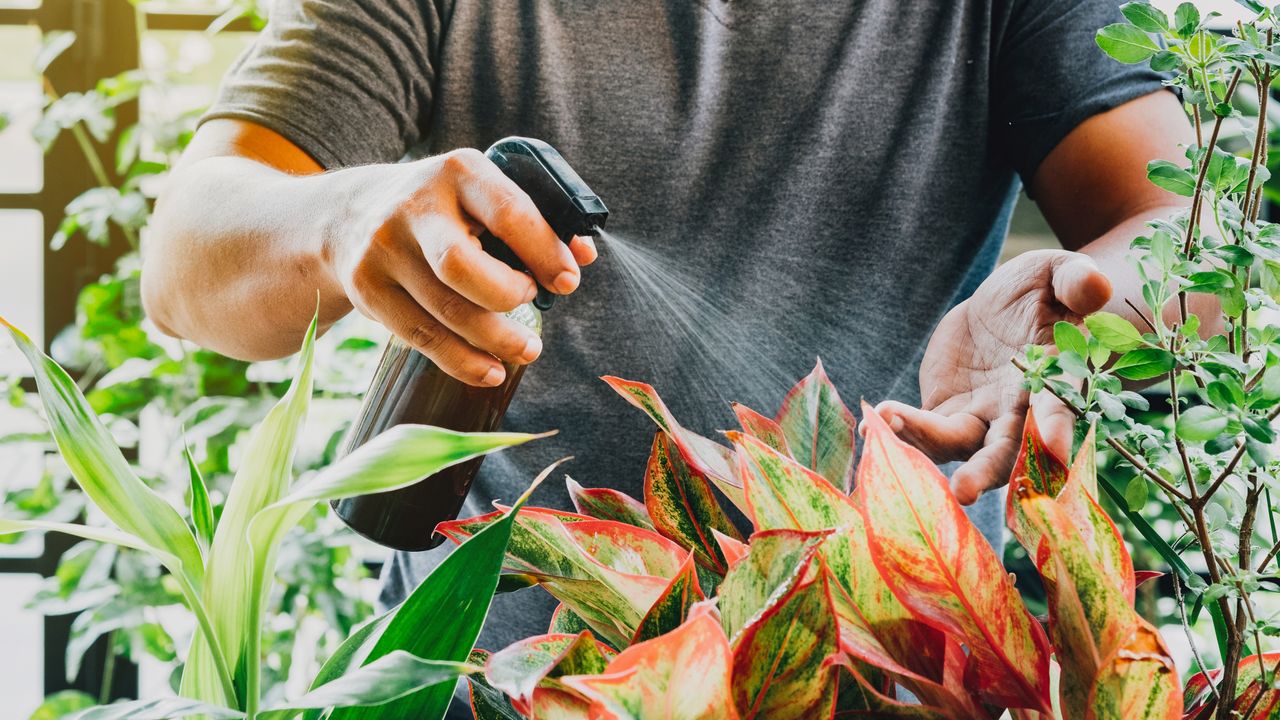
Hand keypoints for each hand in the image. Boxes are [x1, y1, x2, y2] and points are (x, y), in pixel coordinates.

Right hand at [329, 148, 596, 386]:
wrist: (352, 215)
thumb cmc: (444, 208)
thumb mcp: (481, 194)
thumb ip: (534, 219)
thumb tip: (584, 255)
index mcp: (458, 171)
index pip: (509, 213)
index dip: (545, 252)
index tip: (569, 281)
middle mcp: (414, 208)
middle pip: (462, 268)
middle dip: (508, 297)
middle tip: (531, 302)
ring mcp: (383, 251)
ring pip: (445, 312)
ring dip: (495, 340)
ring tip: (526, 350)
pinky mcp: (367, 290)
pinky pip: (421, 337)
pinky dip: (462, 361)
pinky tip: (490, 370)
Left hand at [874, 250, 1111, 503]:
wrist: (1004, 307)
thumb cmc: (1041, 290)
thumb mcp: (1056, 274)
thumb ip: (1075, 280)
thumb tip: (1095, 285)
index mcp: (1055, 383)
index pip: (1059, 409)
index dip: (1057, 428)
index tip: (1053, 448)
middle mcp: (1019, 414)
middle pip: (1005, 452)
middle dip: (985, 473)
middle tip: (962, 490)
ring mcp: (980, 420)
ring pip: (954, 446)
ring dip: (923, 443)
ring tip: (886, 423)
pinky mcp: (946, 415)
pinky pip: (923, 432)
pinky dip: (900, 429)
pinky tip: (872, 423)